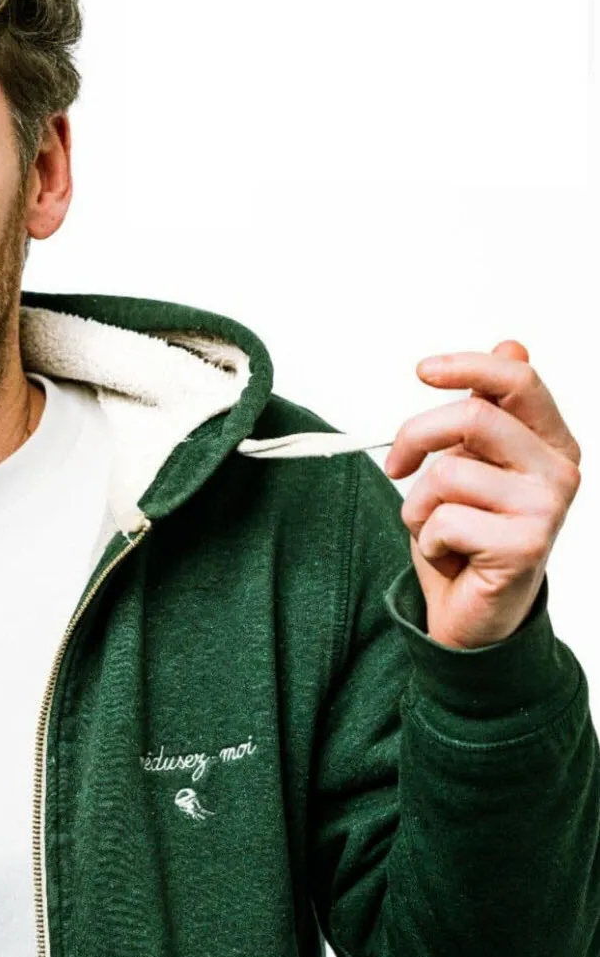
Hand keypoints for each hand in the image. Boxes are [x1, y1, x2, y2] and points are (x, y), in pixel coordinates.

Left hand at [382, 341, 581, 649]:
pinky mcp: (525, 547)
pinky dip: (428, 541)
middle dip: (415, 437)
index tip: (421, 370)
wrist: (475, 612)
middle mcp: (560, 470)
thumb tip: (512, 343)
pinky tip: (451, 556)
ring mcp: (547, 508)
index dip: (467, 365)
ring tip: (436, 528)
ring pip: (447, 472)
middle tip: (395, 467)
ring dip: (418, 505)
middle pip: (472, 416)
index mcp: (549, 440)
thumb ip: (487, 409)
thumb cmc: (467, 532)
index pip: (517, 379)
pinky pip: (443, 520)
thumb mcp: (469, 462)